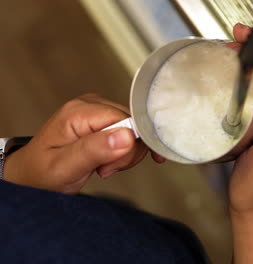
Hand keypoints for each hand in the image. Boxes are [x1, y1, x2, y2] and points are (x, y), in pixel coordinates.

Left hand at [3, 94, 148, 193]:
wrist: (30, 175)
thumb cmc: (41, 173)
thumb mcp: (64, 168)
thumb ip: (94, 150)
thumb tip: (126, 136)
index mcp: (78, 112)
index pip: (126, 121)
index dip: (128, 146)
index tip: (113, 165)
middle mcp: (89, 105)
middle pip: (132, 124)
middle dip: (127, 152)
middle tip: (105, 167)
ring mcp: (96, 111)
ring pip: (133, 129)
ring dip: (126, 154)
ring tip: (103, 165)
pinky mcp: (102, 119)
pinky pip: (128, 132)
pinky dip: (125, 151)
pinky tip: (109, 159)